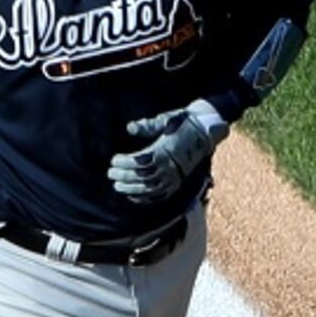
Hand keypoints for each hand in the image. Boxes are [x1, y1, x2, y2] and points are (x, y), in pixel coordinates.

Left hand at [108, 100, 226, 202]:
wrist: (205, 130)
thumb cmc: (183, 122)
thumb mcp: (166, 120)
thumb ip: (148, 125)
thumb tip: (130, 128)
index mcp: (166, 150)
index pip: (141, 161)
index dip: (125, 163)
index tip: (113, 160)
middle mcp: (171, 166)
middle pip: (143, 176)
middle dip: (125, 176)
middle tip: (110, 173)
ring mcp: (175, 176)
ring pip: (150, 188)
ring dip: (132, 188)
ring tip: (117, 186)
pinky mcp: (178, 182)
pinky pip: (160, 194)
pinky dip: (145, 197)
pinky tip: (132, 195)